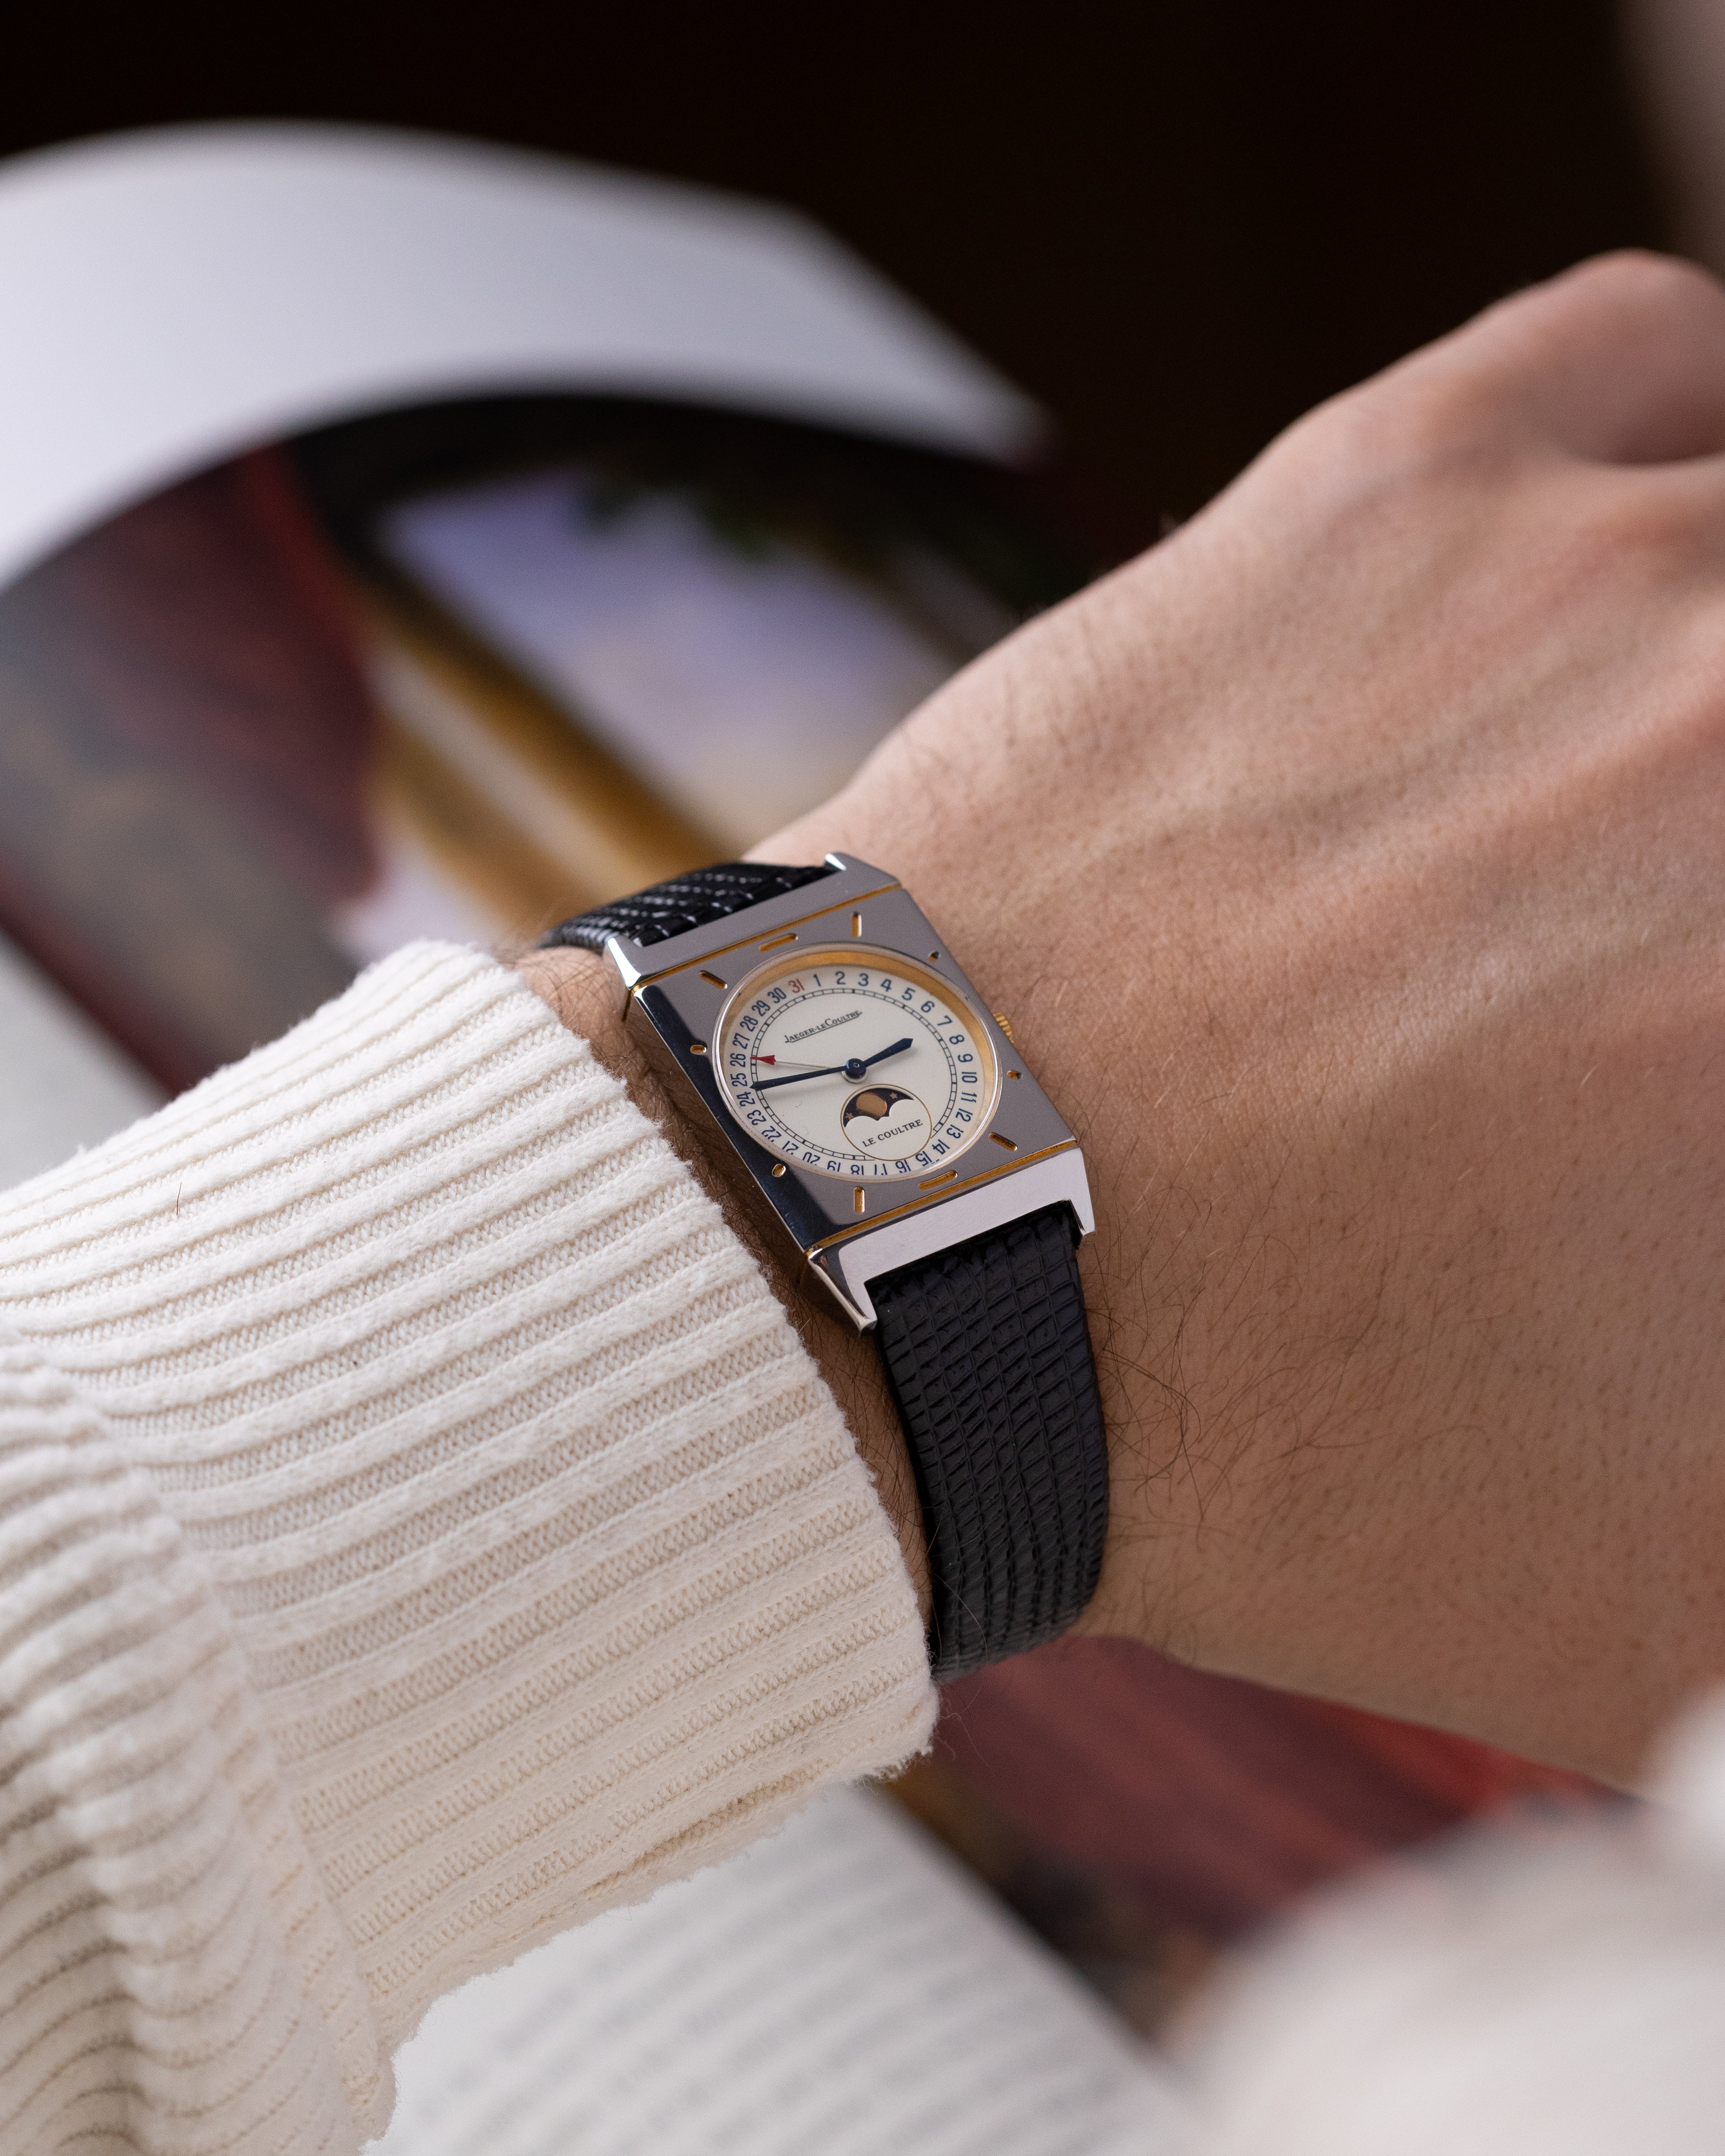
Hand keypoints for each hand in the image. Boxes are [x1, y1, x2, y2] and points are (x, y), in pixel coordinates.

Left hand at [762, 253, 1724, 1782]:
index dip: (1720, 1051)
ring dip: (1721, 667)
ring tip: (1653, 782)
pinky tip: (1644, 542)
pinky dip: (1677, 433)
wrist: (905, 1261)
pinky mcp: (1387, 493)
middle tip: (1639, 971)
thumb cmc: (1267, 1434)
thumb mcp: (1660, 1587)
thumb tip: (1715, 1387)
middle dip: (1700, 894)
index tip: (1677, 1083)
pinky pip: (1634, 362)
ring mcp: (1600, 575)